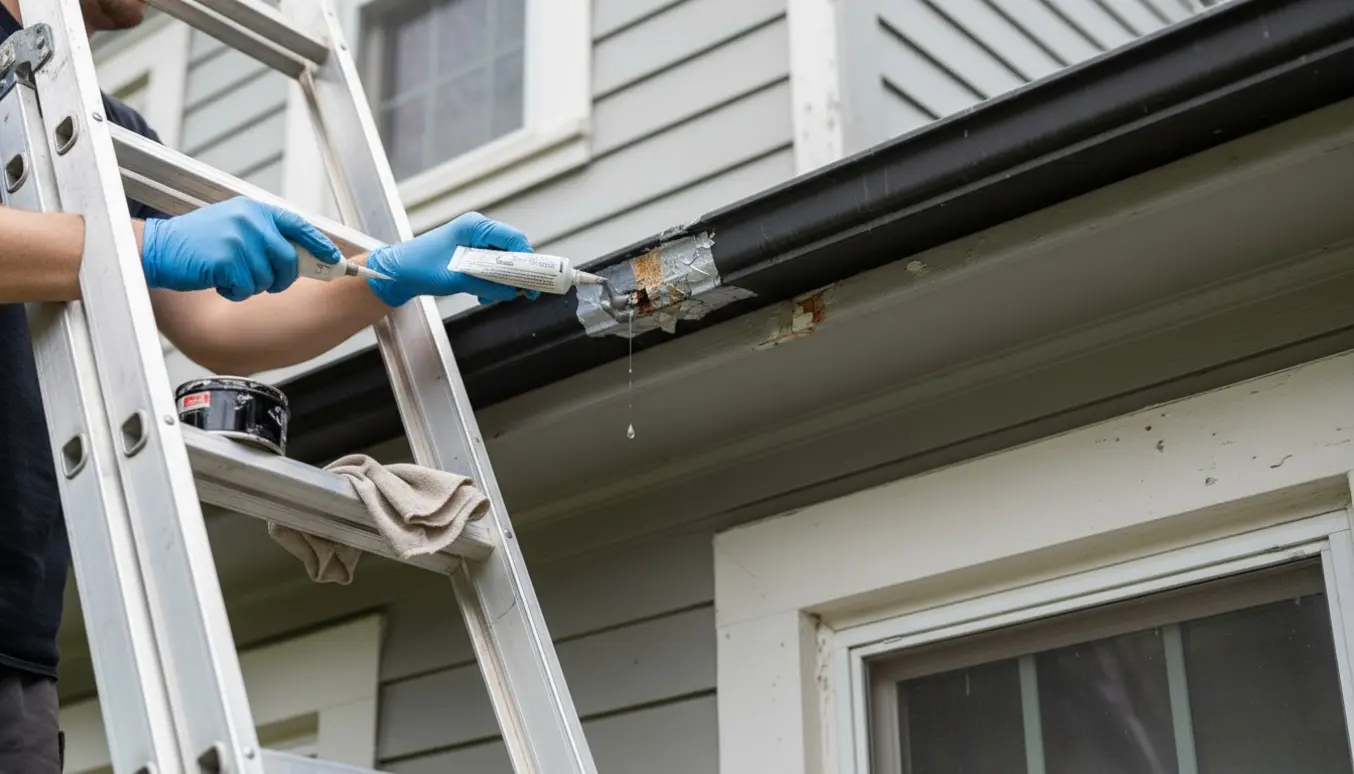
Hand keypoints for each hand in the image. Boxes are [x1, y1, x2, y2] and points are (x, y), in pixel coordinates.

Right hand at [141, 197, 340, 301]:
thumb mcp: (234, 227)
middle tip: (265, 283)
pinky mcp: (227, 259)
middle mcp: (250, 221)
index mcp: (255, 211)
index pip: (299, 226)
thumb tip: (301, 256)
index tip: (336, 261)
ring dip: (250, 286)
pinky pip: (246, 289)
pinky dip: (234, 292)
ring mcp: (239, 239)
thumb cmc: (197, 243)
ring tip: (227, 273)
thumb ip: (264, 236)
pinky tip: (216, 280)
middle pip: (289, 261)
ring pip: (268, 279)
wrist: (156, 248)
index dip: (321, 246)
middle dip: (281, 280)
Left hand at [365, 211, 535, 306]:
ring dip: (499, 283)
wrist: (397, 272)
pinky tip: (479, 293)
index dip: (528, 260)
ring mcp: (476, 243)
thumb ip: (487, 283)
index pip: (514, 239)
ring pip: (503, 264)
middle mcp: (479, 231)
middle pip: (512, 252)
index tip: (535, 280)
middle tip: (520, 294)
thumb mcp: (456, 277)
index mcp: (476, 226)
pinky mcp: (472, 255)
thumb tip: (513, 291)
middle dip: (514, 275)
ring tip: (483, 295)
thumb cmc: (419, 266)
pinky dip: (490, 284)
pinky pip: (492, 270)